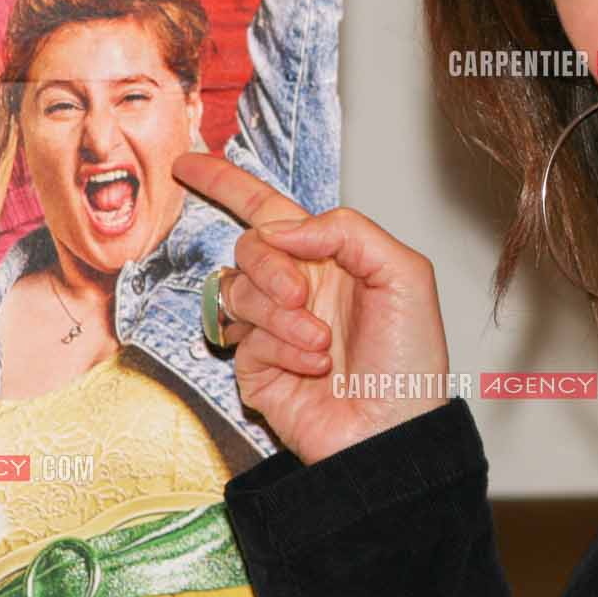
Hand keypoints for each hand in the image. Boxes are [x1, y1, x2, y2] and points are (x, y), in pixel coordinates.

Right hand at [172, 153, 451, 464]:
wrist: (395, 432)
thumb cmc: (410, 361)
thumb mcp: (403, 275)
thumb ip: (346, 231)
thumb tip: (280, 228)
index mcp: (330, 259)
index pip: (268, 210)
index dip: (226, 183)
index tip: (187, 165)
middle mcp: (297, 288)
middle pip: (249, 247)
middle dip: (269, 265)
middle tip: (301, 294)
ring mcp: (272, 328)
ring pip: (237, 291)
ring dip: (281, 315)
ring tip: (322, 344)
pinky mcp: (255, 368)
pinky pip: (244, 339)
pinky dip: (281, 349)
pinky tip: (314, 367)